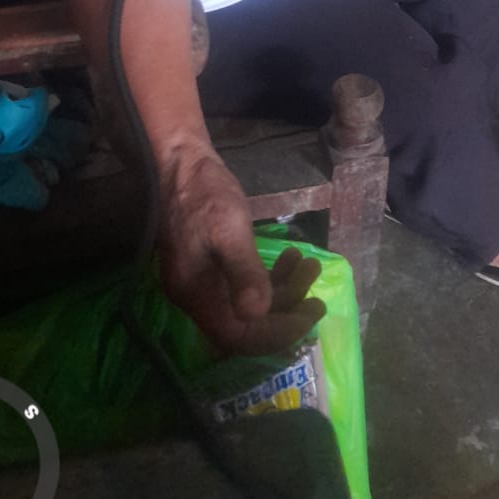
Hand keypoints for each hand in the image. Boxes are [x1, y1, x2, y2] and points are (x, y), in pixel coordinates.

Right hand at [158, 150, 324, 354]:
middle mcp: (198, 297)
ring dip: (284, 289)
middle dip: (287, 310)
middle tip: (318, 293)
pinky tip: (290, 255)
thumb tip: (257, 312)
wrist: (181, 161)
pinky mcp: (211, 265)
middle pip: (247, 325)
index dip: (278, 333)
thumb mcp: (229, 229)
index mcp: (198, 296)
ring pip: (249, 303)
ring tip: (310, 263)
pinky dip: (270, 276)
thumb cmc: (204, 193)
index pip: (241, 337)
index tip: (311, 313)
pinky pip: (243, 284)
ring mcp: (204, 282)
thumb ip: (243, 272)